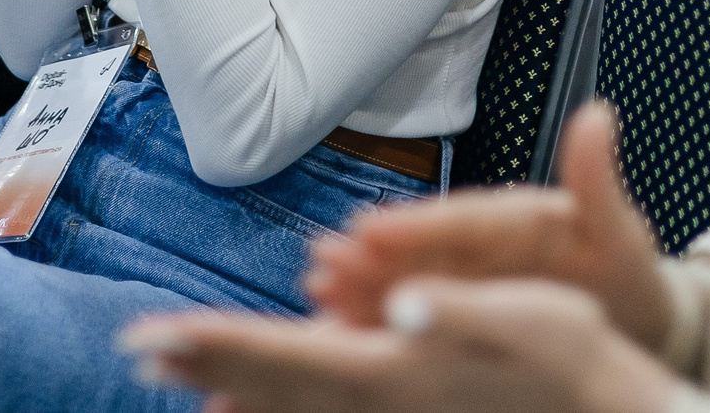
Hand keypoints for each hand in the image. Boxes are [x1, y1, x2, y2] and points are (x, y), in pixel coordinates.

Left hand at [121, 280, 677, 412]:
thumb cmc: (573, 364)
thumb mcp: (523, 318)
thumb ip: (451, 313)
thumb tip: (401, 307)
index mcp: (394, 374)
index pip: (284, 354)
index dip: (215, 342)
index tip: (151, 336)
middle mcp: (382, 407)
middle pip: (273, 384)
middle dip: (205, 362)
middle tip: (136, 351)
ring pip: (291, 411)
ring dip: (232, 386)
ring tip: (178, 378)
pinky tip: (252, 411)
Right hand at [305, 104, 674, 351]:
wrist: (638, 327)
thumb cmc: (629, 278)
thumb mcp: (622, 234)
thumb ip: (597, 182)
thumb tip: (597, 114)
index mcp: (517, 220)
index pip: (462, 218)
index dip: (416, 225)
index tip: (370, 228)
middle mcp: (483, 248)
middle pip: (421, 251)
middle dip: (370, 257)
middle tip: (323, 262)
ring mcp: (469, 281)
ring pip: (407, 281)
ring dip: (361, 285)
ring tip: (320, 292)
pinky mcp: (461, 313)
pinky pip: (413, 315)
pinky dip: (375, 321)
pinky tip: (337, 327)